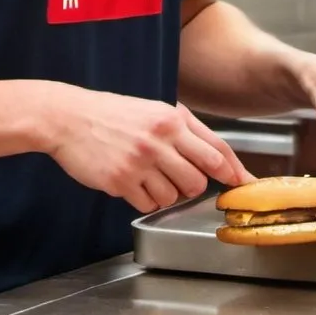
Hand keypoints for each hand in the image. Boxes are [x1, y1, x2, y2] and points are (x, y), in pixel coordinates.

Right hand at [42, 86, 253, 212]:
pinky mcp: (122, 180)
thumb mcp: (153, 110)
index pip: (216, 149)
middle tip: (176, 178)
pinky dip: (145, 199)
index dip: (235, 171)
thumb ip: (184, 131)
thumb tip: (217, 159)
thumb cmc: (113, 113)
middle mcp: (160, 138)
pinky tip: (132, 182)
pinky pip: (150, 204)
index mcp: (171, 118)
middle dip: (194, 186)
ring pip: (175, 196)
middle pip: (200, 180)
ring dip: (166, 193)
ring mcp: (141, 160)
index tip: (246, 185)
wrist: (69, 117)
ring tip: (148, 176)